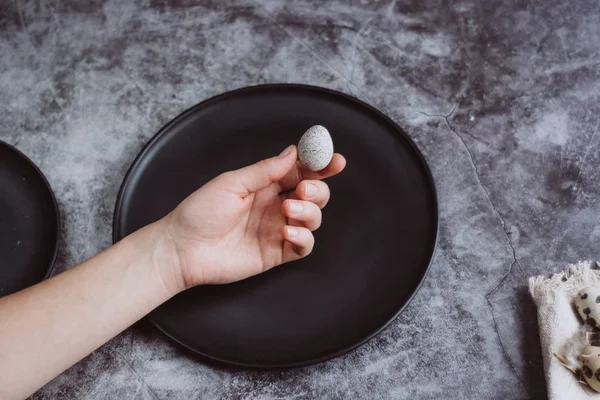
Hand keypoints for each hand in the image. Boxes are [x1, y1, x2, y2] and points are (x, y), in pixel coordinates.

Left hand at [160, 145, 345, 289]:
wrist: (183, 249)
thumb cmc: (200, 212)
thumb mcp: (232, 183)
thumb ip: (266, 170)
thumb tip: (294, 152)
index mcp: (265, 185)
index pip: (300, 171)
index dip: (320, 165)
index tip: (335, 160)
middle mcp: (275, 206)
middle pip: (314, 194)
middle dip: (318, 189)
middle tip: (305, 188)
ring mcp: (277, 230)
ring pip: (313, 219)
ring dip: (309, 212)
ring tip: (287, 211)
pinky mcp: (276, 253)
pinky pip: (304, 246)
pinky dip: (304, 237)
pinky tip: (289, 232)